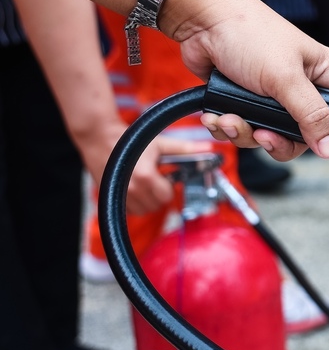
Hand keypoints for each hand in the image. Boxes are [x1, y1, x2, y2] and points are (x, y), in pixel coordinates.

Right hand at [77, 120, 212, 215]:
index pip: (166, 197)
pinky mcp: (109, 197)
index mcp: (146, 177)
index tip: (165, 178)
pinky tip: (133, 188)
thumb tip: (209, 149)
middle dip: (159, 194)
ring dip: (147, 200)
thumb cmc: (132, 140)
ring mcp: (119, 195)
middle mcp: (131, 189)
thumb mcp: (161, 144)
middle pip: (156, 205)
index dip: (168, 188)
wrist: (99, 138)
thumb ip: (186, 149)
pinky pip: (129, 210)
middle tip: (154, 179)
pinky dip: (134, 203)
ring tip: (144, 183)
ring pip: (143, 210)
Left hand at [164, 0, 328, 160]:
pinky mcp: (248, 102)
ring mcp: (275, 97)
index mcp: (324, 74)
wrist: (199, 21)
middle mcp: (303, 88)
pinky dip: (229, 127)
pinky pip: (246, 131)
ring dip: (248, 134)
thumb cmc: (248, 31)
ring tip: (233, 119)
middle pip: (310, 135)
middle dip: (282, 142)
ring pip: (274, 138)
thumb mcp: (286, 77)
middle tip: (267, 136)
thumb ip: (311, 115)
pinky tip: (219, 114)